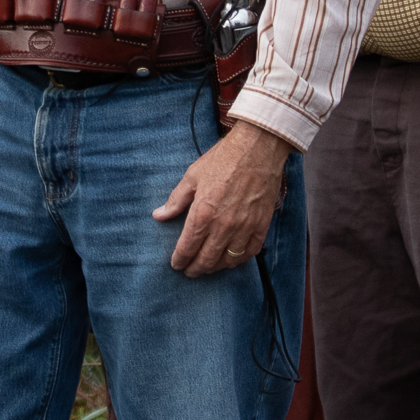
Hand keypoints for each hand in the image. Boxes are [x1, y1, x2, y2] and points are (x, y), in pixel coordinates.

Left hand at [154, 123, 292, 276]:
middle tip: (189, 271)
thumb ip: (176, 200)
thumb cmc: (224, 159)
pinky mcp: (261, 224)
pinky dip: (239, 259)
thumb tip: (158, 215)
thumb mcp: (193, 176)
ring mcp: (244, 226)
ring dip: (216, 268)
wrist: (258, 148)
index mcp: (203, 213)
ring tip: (209, 267)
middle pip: (206, 259)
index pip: (187, 247)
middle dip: (195, 269)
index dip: (180, 260)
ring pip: (228, 260)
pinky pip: (250, 251)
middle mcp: (223, 225)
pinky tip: (232, 259)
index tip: (176, 264)